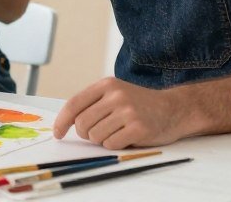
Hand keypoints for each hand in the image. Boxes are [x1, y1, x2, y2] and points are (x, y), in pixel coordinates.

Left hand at [54, 77, 182, 148]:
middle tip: (98, 133)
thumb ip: (93, 102)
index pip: (74, 104)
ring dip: (102, 140)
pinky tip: (126, 137)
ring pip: (96, 136)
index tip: (58, 133)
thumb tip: (66, 122)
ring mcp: (128, 111)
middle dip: (86, 134)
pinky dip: (115, 145)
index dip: (62, 121)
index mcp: (106, 85)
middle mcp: (116, 96)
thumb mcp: (115, 93)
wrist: (173, 108)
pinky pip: (111, 144)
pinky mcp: (138, 128)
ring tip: (116, 132)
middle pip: (82, 124)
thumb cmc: (139, 104)